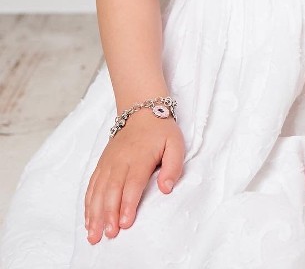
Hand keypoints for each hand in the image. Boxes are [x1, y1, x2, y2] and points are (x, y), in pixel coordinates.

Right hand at [84, 109, 184, 243]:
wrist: (141, 111)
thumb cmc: (160, 131)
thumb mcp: (175, 144)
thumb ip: (173, 166)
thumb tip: (166, 188)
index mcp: (140, 158)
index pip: (132, 184)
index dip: (128, 204)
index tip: (125, 223)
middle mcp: (121, 161)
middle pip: (112, 190)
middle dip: (109, 214)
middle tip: (108, 234)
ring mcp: (109, 163)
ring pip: (99, 191)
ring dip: (95, 214)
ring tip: (94, 234)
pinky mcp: (102, 165)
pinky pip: (92, 186)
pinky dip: (89, 204)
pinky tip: (89, 220)